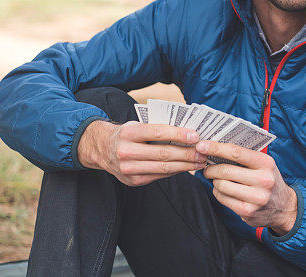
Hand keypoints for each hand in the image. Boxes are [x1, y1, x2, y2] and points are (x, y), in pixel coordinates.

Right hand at [78, 120, 206, 185]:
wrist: (102, 149)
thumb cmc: (127, 134)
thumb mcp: (137, 124)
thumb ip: (157, 127)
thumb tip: (187, 133)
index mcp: (129, 133)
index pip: (158, 132)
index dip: (178, 134)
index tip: (195, 136)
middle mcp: (126, 151)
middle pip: (163, 154)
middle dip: (187, 154)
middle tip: (203, 152)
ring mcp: (129, 169)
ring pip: (163, 168)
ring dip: (185, 166)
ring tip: (200, 162)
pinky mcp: (133, 181)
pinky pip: (159, 176)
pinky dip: (175, 172)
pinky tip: (187, 168)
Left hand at [199, 141, 296, 234]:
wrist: (284, 207)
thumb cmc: (268, 180)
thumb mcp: (264, 164)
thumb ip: (244, 156)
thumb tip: (215, 147)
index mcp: (266, 163)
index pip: (236, 152)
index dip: (216, 148)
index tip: (202, 145)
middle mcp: (263, 180)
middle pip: (226, 171)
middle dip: (211, 168)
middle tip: (207, 168)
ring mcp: (256, 197)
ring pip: (222, 185)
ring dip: (214, 181)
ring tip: (216, 179)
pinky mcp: (248, 211)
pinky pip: (223, 198)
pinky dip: (218, 192)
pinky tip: (221, 190)